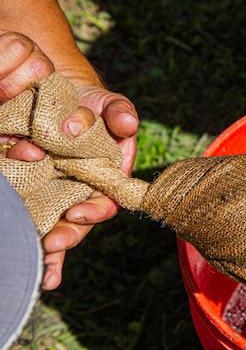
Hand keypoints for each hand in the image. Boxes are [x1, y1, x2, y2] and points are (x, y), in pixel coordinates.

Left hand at [0, 31, 138, 289]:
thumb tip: (127, 124)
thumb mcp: (111, 106)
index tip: (75, 214)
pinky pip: (24, 208)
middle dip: (63, 237)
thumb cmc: (94, 105)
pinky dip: (19, 226)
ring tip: (26, 255)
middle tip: (48, 244)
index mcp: (106, 181)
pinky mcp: (28, 186)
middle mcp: (80, 192)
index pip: (104, 203)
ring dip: (38, 241)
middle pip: (74, 223)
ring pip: (48, 222)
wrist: (61, 95)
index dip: (92, 212)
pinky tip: (15, 244)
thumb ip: (121, 113)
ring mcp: (54, 192)